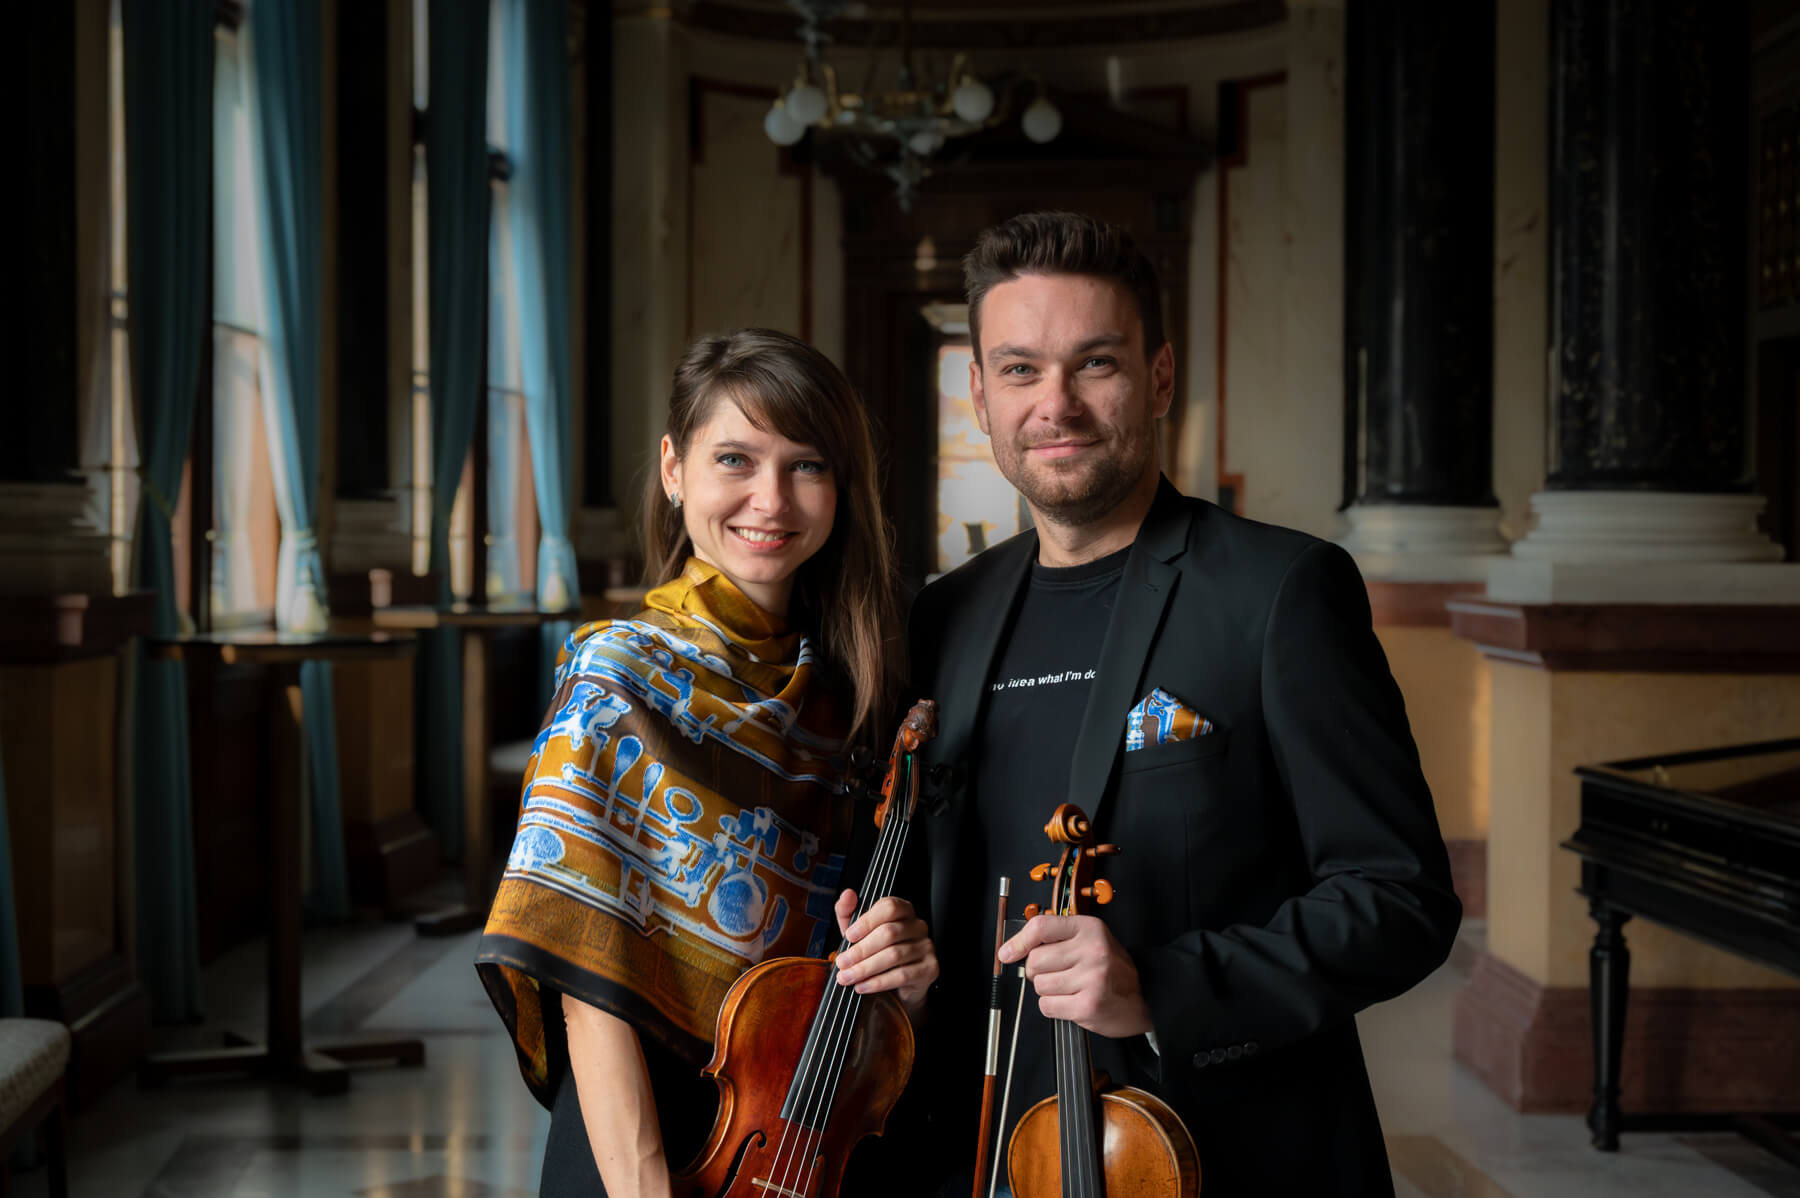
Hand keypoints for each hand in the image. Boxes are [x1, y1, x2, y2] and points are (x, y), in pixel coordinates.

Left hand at [832, 891, 938, 1019]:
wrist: (897, 985)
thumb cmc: (876, 952)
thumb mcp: (858, 931)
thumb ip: (848, 911)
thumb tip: (847, 894)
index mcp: (903, 910)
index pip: (889, 907)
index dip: (867, 921)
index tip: (849, 936)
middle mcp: (918, 925)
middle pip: (889, 933)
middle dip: (861, 950)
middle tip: (842, 962)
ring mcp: (926, 947)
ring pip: (894, 955)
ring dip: (866, 968)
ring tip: (847, 977)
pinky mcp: (930, 968)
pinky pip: (902, 975)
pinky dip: (878, 982)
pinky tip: (863, 986)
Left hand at [998, 914, 1152, 1038]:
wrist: (1144, 998)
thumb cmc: (1112, 970)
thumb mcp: (1090, 941)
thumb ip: (1057, 938)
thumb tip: (1013, 948)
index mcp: (1089, 929)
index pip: (1041, 927)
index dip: (1018, 941)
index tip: (1007, 952)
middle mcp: (1092, 950)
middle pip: (1035, 960)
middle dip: (1037, 971)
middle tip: (1057, 974)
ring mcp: (1091, 978)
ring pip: (1039, 985)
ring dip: (1048, 990)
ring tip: (1069, 988)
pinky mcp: (1087, 1005)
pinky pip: (1047, 1005)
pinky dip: (1054, 1007)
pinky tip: (1071, 1002)